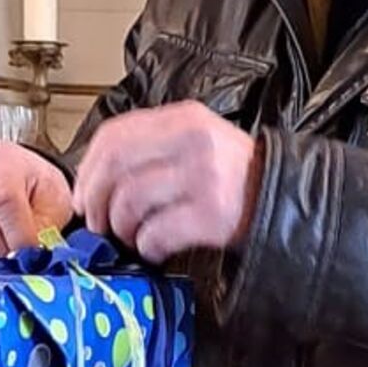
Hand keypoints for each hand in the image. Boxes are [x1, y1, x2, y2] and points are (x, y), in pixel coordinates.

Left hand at [73, 102, 261, 264]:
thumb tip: (94, 179)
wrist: (285, 198)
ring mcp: (203, 177)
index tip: (82, 193)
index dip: (88, 168)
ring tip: (132, 236)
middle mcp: (192, 141)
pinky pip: (156, 233)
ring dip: (121, 228)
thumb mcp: (197, 141)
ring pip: (129, 201)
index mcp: (183, 118)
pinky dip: (147, 247)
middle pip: (115, 166)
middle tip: (97, 222)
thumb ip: (153, 147)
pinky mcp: (212, 215)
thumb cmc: (235, 176)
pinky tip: (155, 248)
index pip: (114, 134)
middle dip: (95, 200)